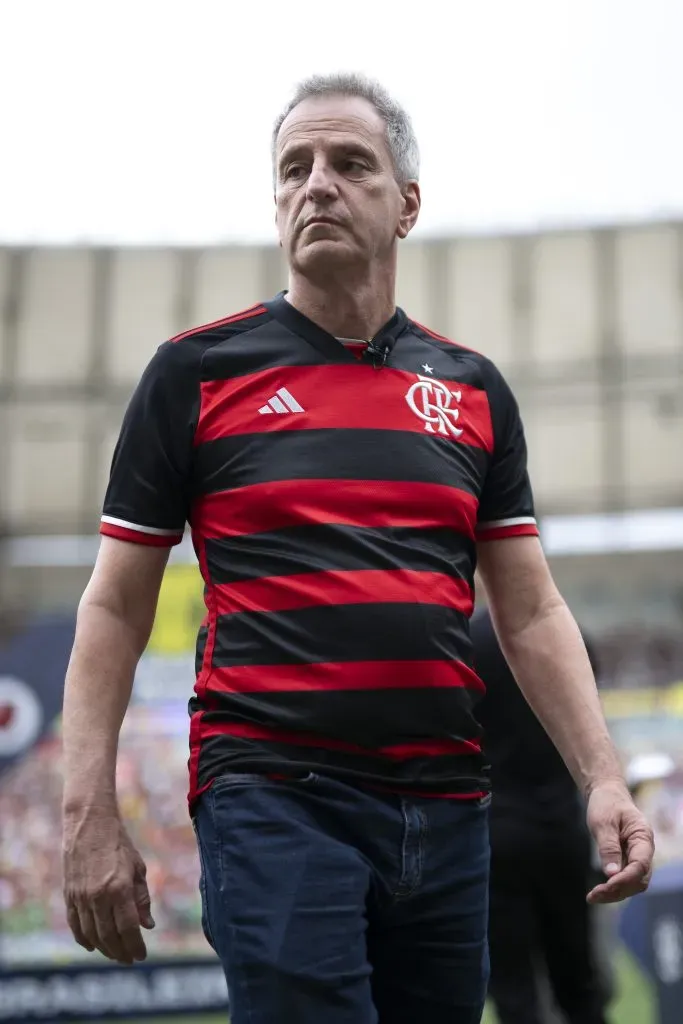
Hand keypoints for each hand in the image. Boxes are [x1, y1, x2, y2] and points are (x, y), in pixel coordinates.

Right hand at [63, 809, 154, 963]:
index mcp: (119, 888)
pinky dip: (83, 939)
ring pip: (91, 934)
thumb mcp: (137, 867)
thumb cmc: (118, 843)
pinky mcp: (69, 894)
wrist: (89, 823)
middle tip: (130, 959)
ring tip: (115, 955)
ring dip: (104, 949)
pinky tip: (92, 946)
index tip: (142, 955)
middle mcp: (98, 896)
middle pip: (109, 936)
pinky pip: (75, 924)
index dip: (135, 945)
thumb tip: (148, 925)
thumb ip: (142, 898)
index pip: (128, 928)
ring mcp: (80, 897)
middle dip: (121, 952)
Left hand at [585, 780, 654, 903]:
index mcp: (643, 837)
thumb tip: (612, 874)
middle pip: (639, 879)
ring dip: (615, 893)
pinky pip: (625, 878)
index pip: (640, 865)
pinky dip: (613, 887)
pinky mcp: (628, 860)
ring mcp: (637, 856)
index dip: (625, 879)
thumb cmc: (606, 804)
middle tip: (594, 896)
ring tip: (593, 897)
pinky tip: (599, 892)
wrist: (607, 794)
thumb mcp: (603, 822)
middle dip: (619, 890)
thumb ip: (608, 847)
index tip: (606, 885)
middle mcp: (644, 850)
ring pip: (633, 883)